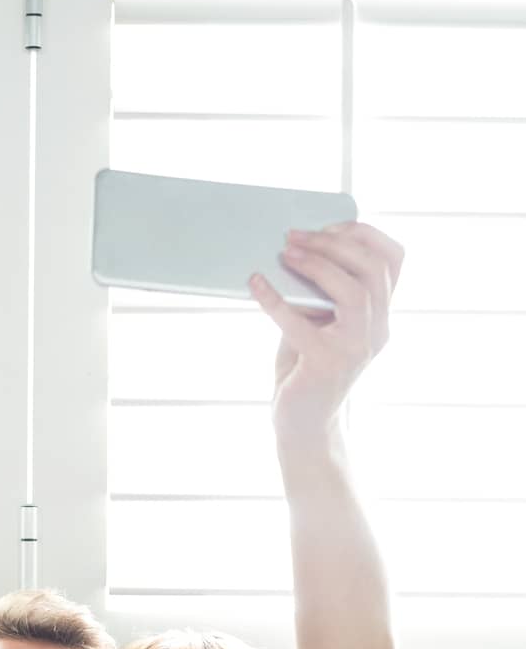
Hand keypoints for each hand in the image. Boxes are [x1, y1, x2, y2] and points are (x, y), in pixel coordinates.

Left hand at [249, 221, 404, 447]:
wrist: (302, 423)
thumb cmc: (306, 367)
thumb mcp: (319, 320)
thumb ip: (317, 289)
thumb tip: (293, 247)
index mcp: (380, 314)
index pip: (393, 260)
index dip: (365, 234)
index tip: (330, 225)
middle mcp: (377, 330)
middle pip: (373, 269)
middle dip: (334, 243)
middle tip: (295, 236)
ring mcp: (356, 349)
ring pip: (353, 291)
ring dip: (317, 265)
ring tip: (284, 253)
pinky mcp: (325, 365)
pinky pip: (301, 324)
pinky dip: (275, 300)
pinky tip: (255, 283)